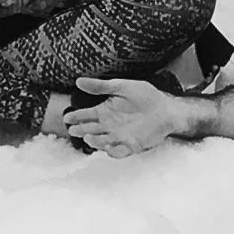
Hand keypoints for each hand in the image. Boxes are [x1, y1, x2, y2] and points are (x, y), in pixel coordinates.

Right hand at [63, 75, 184, 156]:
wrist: (166, 108)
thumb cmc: (145, 95)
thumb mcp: (122, 87)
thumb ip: (101, 86)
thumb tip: (78, 81)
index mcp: (105, 111)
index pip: (86, 116)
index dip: (76, 117)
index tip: (67, 118)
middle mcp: (109, 126)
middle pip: (90, 130)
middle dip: (81, 131)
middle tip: (74, 130)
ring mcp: (119, 136)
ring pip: (101, 142)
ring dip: (94, 142)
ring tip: (89, 137)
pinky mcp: (130, 145)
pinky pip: (118, 152)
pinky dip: (112, 152)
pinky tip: (108, 147)